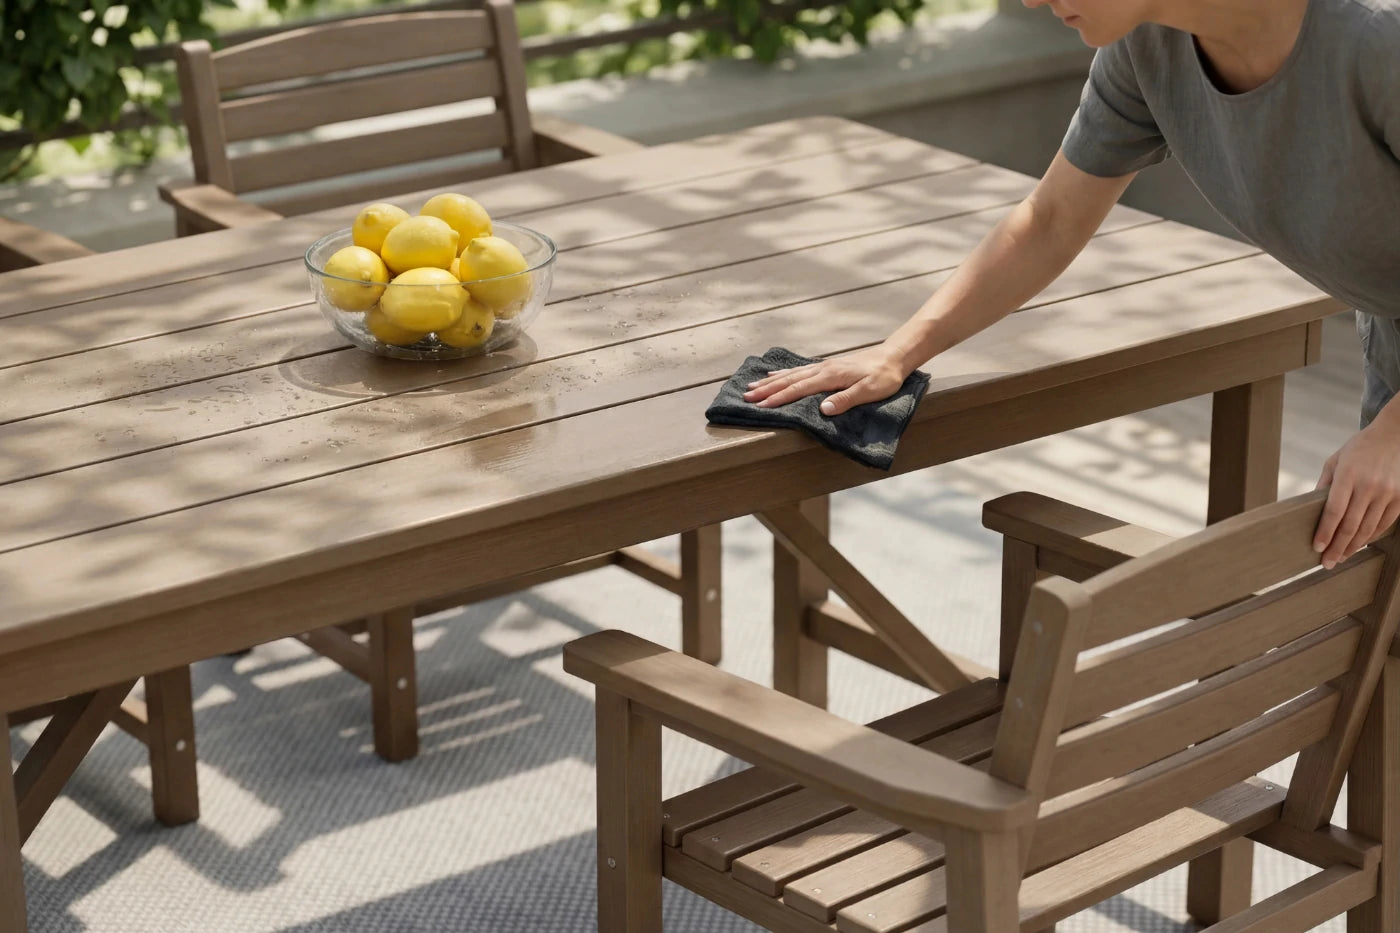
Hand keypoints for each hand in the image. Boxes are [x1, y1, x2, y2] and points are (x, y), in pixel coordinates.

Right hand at [742, 345, 909, 415]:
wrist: (894, 356)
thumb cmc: (885, 376)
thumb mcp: (870, 391)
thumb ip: (846, 400)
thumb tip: (823, 409)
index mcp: (830, 376)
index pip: (799, 389)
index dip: (779, 399)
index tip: (761, 406)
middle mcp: (823, 369)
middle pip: (789, 380)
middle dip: (767, 390)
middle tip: (746, 397)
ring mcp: (824, 366)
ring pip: (791, 374)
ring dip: (771, 382)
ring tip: (753, 387)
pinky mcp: (827, 366)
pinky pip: (799, 370)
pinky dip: (784, 373)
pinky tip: (775, 375)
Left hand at [1313, 422, 1399, 568]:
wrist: (1395, 435)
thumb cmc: (1360, 448)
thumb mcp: (1335, 460)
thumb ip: (1324, 485)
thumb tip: (1311, 509)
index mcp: (1347, 476)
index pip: (1334, 512)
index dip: (1325, 533)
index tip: (1317, 548)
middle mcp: (1368, 486)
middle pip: (1350, 525)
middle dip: (1337, 547)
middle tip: (1327, 563)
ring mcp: (1387, 493)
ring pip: (1368, 528)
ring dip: (1353, 547)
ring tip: (1341, 557)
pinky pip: (1384, 524)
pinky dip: (1371, 536)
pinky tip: (1360, 545)